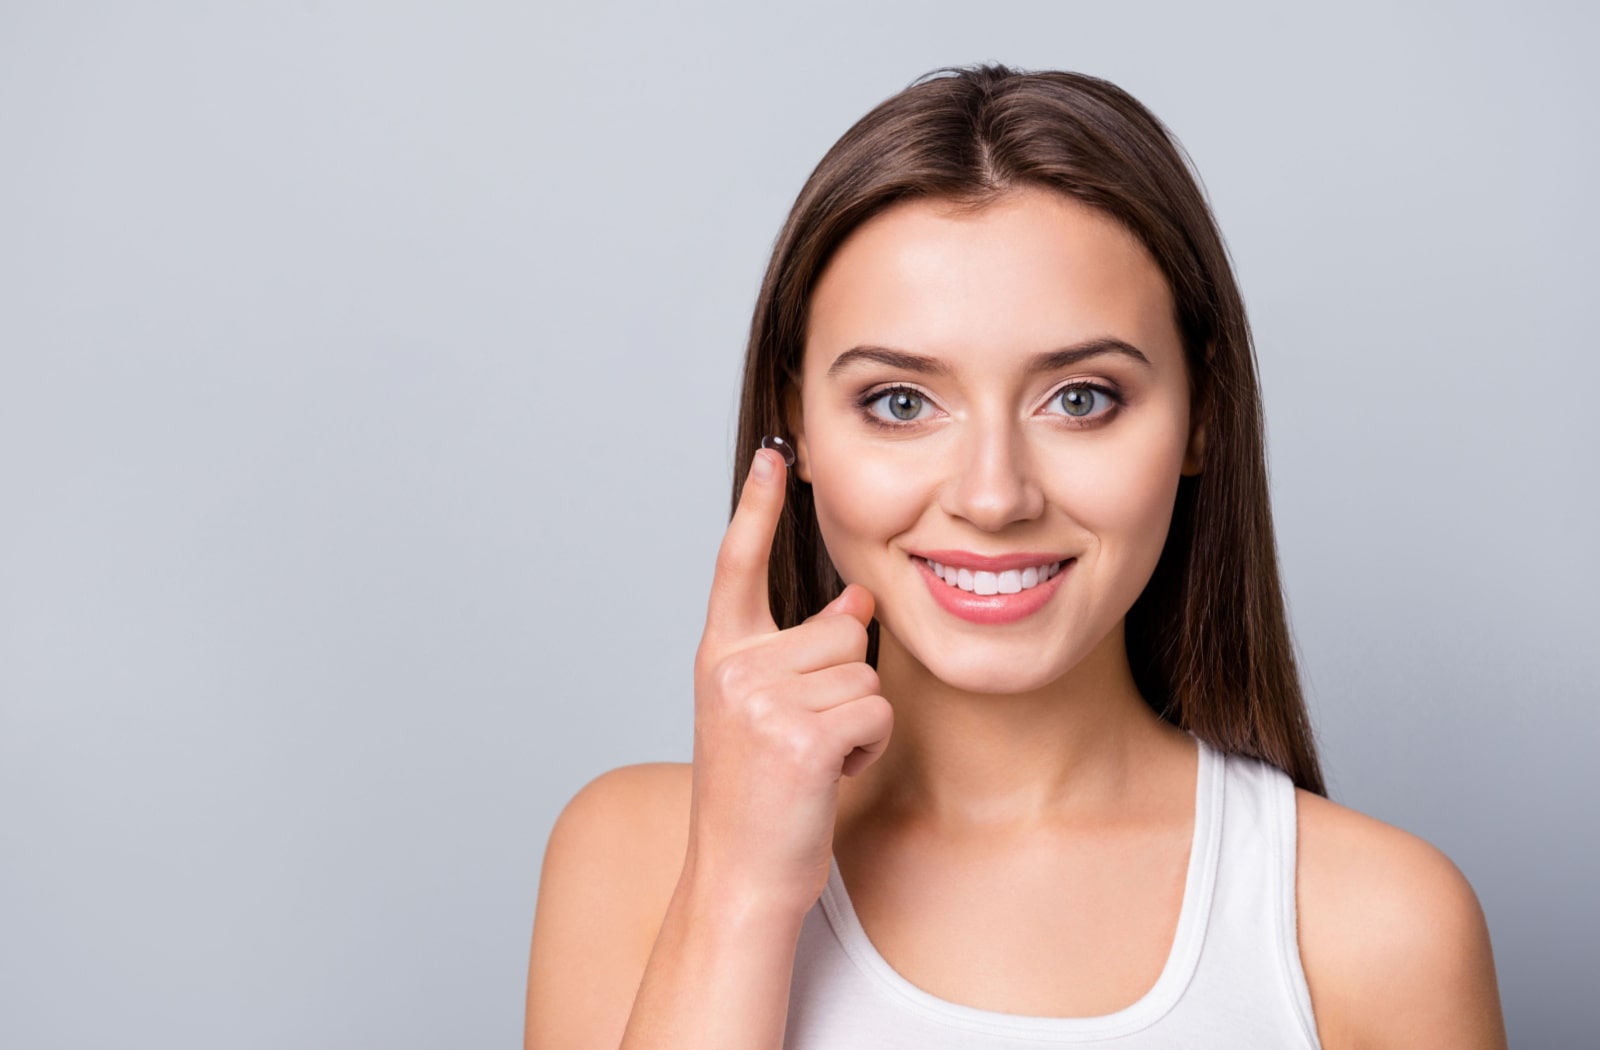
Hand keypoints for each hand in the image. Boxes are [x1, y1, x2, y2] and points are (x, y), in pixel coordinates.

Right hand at [685, 446, 892, 915]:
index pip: (737, 566)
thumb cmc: (759, 800)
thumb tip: (857, 599)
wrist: (739, 880)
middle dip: (843, 685)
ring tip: (812, 764)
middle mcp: (733, 670)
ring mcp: (763, 702)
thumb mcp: (767, 715)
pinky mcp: (801, 736)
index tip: (774, 455)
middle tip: (803, 742)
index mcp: (719, 658)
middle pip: (840, 630)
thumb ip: (800, 654)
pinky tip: (828, 779)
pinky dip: (867, 750)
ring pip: (864, 673)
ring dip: (858, 723)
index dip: (756, 508)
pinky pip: (875, 712)